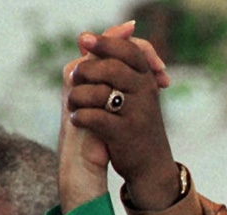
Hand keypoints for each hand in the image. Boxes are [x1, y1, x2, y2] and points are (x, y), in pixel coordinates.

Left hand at [67, 28, 178, 210]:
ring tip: (75, 104)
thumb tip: (82, 37)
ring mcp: (136, 113)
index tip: (84, 40)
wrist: (151, 165)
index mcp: (147, 79)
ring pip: (98, 92)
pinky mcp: (123, 134)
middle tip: (75, 78)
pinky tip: (78, 120)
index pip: (128, 50)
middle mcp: (146, 92)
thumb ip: (110, 65)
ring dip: (78, 97)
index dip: (105, 43)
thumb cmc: (134, 123)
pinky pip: (93, 117)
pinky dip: (80, 117)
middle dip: (85, 72)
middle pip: (110, 68)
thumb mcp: (131, 92)